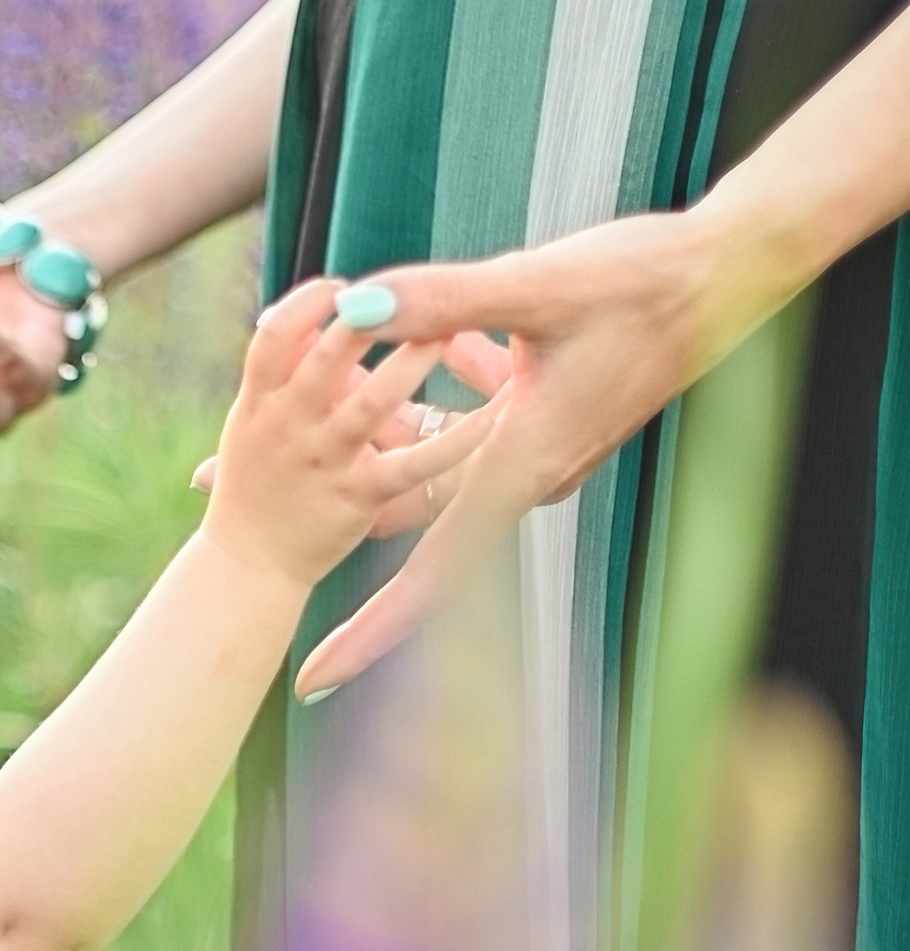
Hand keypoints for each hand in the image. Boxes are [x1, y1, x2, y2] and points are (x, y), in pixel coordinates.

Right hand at [201, 280, 496, 599]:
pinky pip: (416, 463)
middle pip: (329, 357)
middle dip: (372, 319)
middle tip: (414, 296)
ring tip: (453, 330)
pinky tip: (493, 414)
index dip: (309, 303)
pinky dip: (457, 440)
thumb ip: (277, 375)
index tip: (341, 289)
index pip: (274, 335)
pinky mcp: (361, 495)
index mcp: (257, 402)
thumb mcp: (247, 424)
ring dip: (416, 361)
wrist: (246, 565)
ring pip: (375, 402)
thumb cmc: (252, 487)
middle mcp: (288, 426)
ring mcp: (324, 460)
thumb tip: (308, 323)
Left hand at [286, 211, 764, 697]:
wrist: (729, 275)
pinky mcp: (544, 419)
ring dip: (371, 437)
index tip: (316, 675)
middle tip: (222, 502)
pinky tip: (451, 343)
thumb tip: (354, 307)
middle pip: (403, 516)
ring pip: (427, 461)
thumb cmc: (648, 283)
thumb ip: (444, 298)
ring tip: (289, 424)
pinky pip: (465, 426)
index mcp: (520, 465)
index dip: (372, 630)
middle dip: (321, 516)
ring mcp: (534, 451)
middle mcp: (524, 474)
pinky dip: (438, 395)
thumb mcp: (541, 285)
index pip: (433, 572)